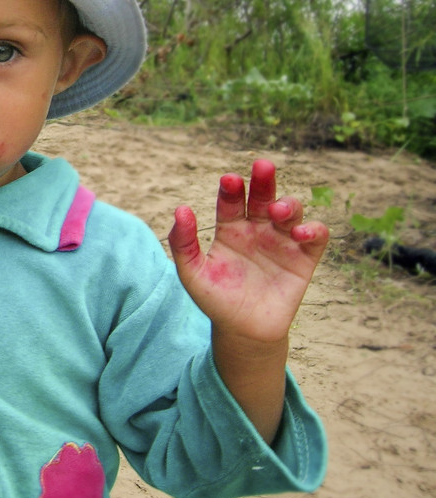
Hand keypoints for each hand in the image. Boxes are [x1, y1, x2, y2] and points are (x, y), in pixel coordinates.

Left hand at [167, 159, 328, 345]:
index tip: (229, 180)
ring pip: (291, 210)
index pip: (231, 201)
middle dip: (264, 180)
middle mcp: (257, 229)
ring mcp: (282, 241)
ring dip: (287, 204)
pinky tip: (300, 233)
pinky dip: (313, 229)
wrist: (243, 332)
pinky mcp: (304, 258)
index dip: (231, 189)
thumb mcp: (193, 273)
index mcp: (230, 228)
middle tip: (262, 166)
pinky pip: (316, 236)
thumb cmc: (215, 300)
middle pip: (263, 196)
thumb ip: (183, 243)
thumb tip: (181, 209)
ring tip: (275, 211)